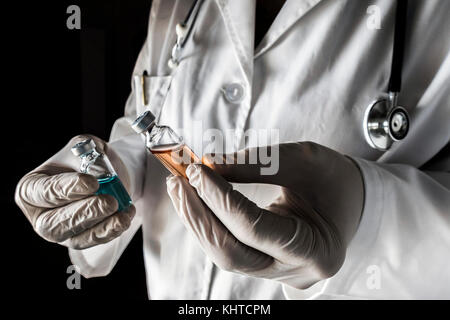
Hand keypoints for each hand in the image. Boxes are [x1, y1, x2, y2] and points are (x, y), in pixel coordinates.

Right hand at [15, 135, 135, 249]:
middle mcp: (40, 214)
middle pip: (55, 222)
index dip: (68, 189)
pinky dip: (111, 231)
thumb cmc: (87, 158)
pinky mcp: (79, 240)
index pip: (45, 192)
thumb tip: (99, 175)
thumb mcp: (86, 147)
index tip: (92, 183)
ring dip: (101, 226)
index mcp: (31, 188)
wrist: (106, 171)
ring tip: (122, 214)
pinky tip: (125, 218)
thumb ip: (89, 157)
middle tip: (110, 202)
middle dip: (85, 213)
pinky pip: (94, 241)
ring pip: (75, 238)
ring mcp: (60, 231)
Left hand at [166, 142, 363, 288]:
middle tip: (180, 181)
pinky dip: (208, 223)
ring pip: (225, 254)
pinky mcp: (264, 264)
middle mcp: (296, 271)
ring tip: (180, 187)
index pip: (256, 229)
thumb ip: (257, 164)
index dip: (221, 199)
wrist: (349, 197)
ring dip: (198, 219)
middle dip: (200, 215)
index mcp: (318, 251)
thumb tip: (209, 165)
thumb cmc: (335, 179)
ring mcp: (277, 272)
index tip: (198, 171)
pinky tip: (194, 200)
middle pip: (233, 253)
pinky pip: (228, 247)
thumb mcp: (304, 160)